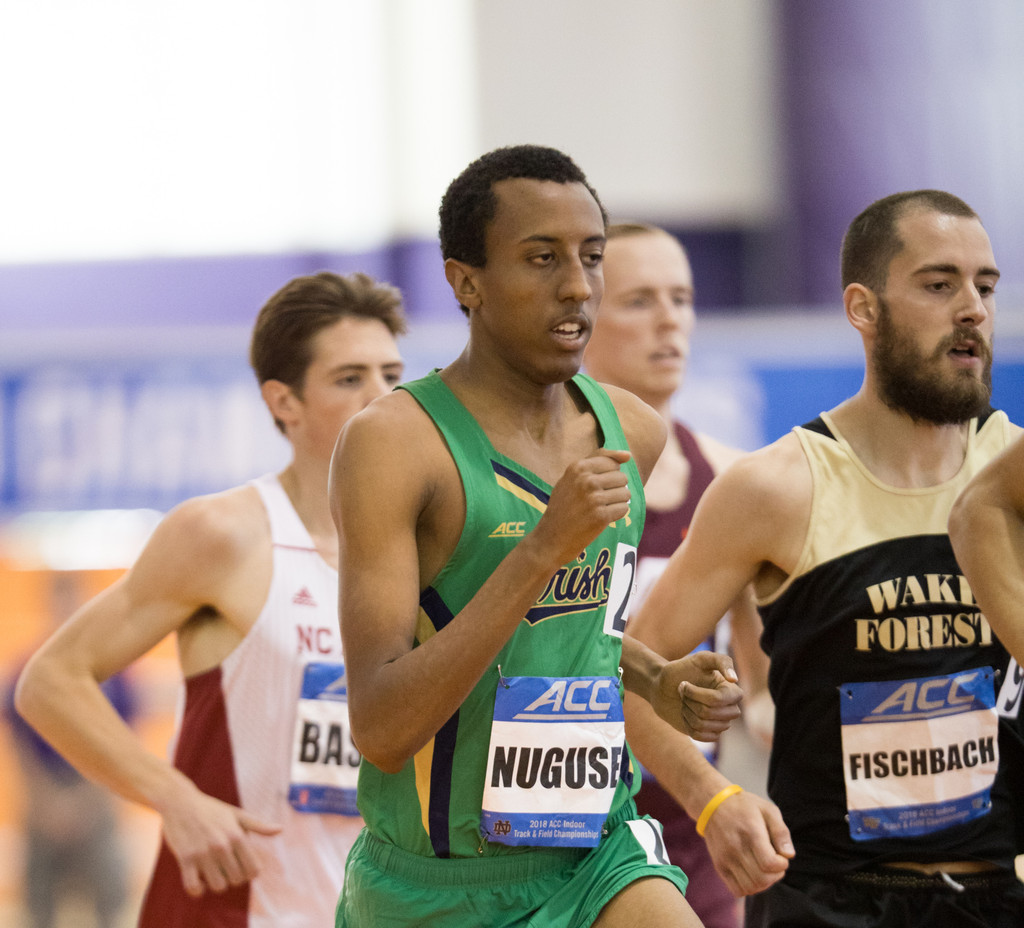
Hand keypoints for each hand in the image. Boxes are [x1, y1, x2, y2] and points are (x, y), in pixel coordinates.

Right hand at [159, 786, 281, 896]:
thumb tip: (280, 830)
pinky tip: (199, 880)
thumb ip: (259, 826)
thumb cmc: (212, 809)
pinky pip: (193, 887)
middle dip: (234, 877)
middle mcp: (222, 845)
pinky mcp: (185, 859)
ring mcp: (203, 853)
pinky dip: (198, 890)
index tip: (243, 867)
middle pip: (236, 880)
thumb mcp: (237, 814)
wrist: (180, 802)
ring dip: (217, 884)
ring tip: (213, 873)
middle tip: (227, 868)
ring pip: (217, 886)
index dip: (250, 873)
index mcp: (237, 835)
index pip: (253, 870)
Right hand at [530, 449, 631, 566]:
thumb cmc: (565, 505)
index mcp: (577, 467)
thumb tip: (628, 455)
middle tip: (598, 500)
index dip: (609, 475)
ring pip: (626, 493)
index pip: (612, 462)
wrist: (552, 537)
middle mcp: (586, 480)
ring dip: (617, 502)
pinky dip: (616, 514)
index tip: (596, 486)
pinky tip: (601, 518)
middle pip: (622, 477)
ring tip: (600, 508)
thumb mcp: (572, 477)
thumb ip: (597, 460)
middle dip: (615, 489)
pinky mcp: (601, 516)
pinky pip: (624, 508)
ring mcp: (594, 498)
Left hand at [652, 650, 742, 740]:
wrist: (664, 687)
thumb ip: (720, 661)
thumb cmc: (682, 670)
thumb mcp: (700, 658)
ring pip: (702, 724)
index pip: (718, 699)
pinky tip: (686, 715)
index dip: (697, 694)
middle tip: (683, 692)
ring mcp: (721, 723)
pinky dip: (687, 724)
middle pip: (709, 713)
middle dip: (690, 701)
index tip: (684, 683)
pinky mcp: (711, 734)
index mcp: (732, 691)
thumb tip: (734, 680)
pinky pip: (700, 736)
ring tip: (684, 702)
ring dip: (686, 711)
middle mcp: (731, 709)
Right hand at [702, 789, 792, 895]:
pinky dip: (749, 888)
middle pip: (762, 879)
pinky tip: (752, 874)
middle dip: (776, 875)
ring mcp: (726, 859)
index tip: (781, 856)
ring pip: (750, 888)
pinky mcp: (719, 866)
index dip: (782, 864)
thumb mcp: (768, 809)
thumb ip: (781, 831)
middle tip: (775, 863)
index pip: (770, 864)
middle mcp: (736, 848)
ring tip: (764, 869)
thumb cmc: (745, 807)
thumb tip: (789, 855)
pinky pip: (737, 890)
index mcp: (750, 833)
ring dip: (763, 883)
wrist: (712, 805)